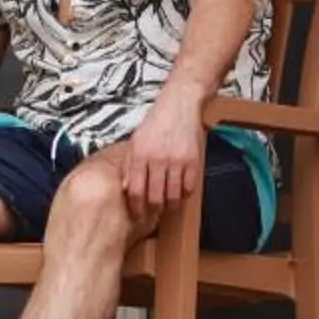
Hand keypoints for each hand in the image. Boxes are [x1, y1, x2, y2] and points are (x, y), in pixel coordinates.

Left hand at [120, 92, 205, 221]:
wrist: (179, 103)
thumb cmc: (157, 122)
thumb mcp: (136, 141)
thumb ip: (130, 165)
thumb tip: (125, 188)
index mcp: (140, 155)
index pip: (136, 192)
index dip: (137, 208)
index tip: (138, 215)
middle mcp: (158, 159)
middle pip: (154, 198)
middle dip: (154, 211)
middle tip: (154, 213)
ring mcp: (177, 161)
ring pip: (173, 196)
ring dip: (170, 205)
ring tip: (168, 205)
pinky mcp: (193, 160)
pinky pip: (189, 187)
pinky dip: (185, 194)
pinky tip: (180, 192)